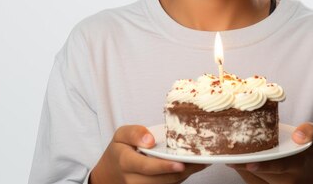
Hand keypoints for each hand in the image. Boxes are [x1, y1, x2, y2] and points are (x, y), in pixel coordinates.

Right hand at [90, 125, 207, 183]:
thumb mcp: (120, 135)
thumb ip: (134, 133)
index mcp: (125, 162)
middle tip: (202, 159)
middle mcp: (133, 180)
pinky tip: (192, 166)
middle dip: (183, 170)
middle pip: (162, 179)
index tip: (181, 163)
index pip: (147, 167)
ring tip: (202, 161)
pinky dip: (181, 177)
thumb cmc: (119, 152)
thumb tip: (150, 139)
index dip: (165, 166)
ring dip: (186, 174)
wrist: (110, 174)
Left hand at [227, 122, 312, 183]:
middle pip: (261, 173)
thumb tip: (298, 135)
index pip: (280, 166)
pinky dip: (241, 169)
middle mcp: (285, 179)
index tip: (250, 164)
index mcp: (298, 165)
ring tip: (224, 153)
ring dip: (239, 166)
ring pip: (253, 178)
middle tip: (226, 154)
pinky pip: (252, 180)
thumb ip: (310, 131)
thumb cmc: (311, 152)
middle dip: (243, 165)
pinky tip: (231, 159)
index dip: (265, 166)